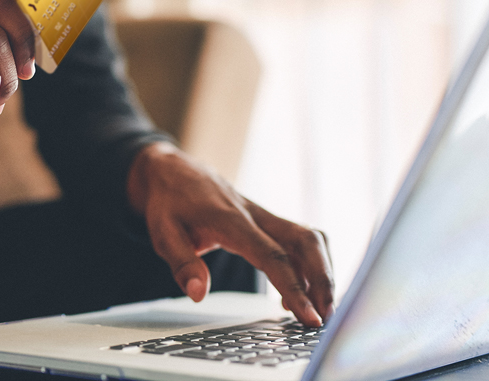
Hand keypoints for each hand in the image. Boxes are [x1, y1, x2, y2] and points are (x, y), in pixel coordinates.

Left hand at [127, 142, 334, 326]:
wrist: (172, 171)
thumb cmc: (168, 202)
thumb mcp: (162, 232)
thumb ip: (181, 263)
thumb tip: (198, 294)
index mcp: (231, 220)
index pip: (272, 256)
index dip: (295, 287)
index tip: (309, 316)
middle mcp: (255, 215)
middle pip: (305, 241)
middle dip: (323, 280)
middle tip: (326, 317)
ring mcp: (264, 216)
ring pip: (308, 238)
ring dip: (322, 272)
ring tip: (320, 310)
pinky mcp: (266, 220)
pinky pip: (298, 240)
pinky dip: (308, 265)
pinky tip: (297, 294)